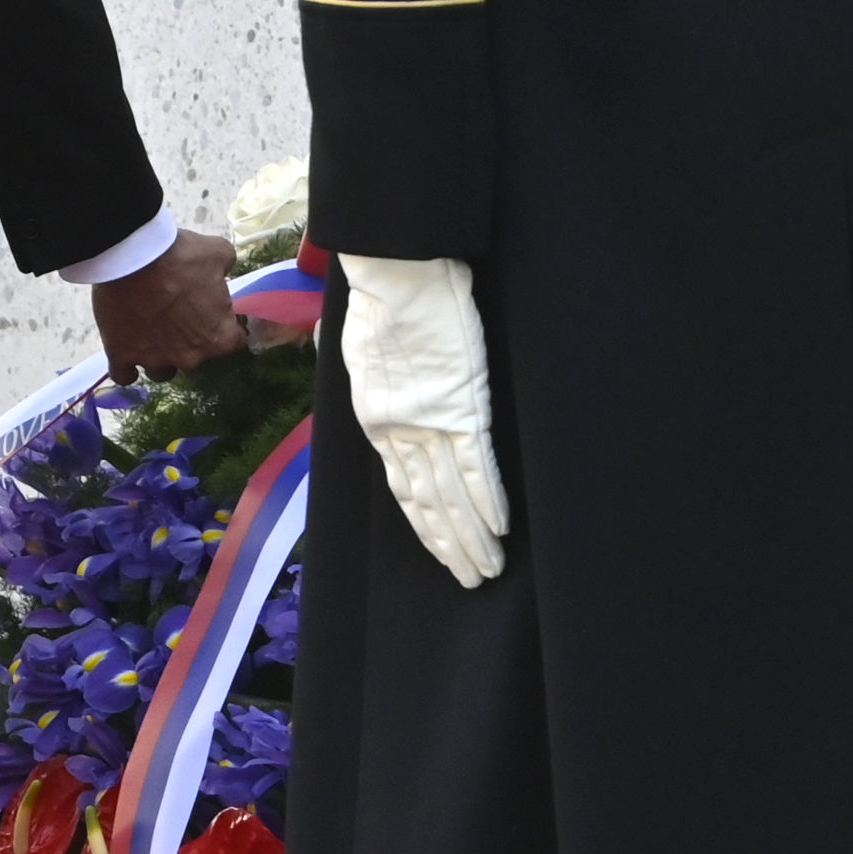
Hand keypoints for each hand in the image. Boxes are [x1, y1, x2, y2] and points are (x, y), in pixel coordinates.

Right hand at [90, 226, 246, 377]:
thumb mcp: (218, 253)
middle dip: (191, 342)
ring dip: (160, 357)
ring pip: (161, 372)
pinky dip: (126, 367)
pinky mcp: (121, 356)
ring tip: (151, 335)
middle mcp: (189, 358)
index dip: (227, 327)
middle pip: (196, 359)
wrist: (133, 257)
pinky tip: (126, 353)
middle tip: (179, 316)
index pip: (234, 343)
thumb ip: (226, 267)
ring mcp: (154, 360)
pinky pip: (124, 376)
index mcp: (218, 337)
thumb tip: (223, 269)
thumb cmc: (181, 257)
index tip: (216, 312)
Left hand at [333, 252, 508, 587]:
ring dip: (472, 536)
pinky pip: (477, 466)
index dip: (422, 523)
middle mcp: (400, 432)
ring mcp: (432, 423)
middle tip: (470, 578)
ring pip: (453, 495)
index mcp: (375, 419)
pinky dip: (488, 501)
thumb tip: (352, 360)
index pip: (402, 486)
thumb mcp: (355, 346)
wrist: (396, 275)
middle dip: (450, 545)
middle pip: (428, 502)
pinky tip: (499, 529)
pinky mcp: (463, 408)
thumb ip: (366, 370)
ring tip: (488, 568)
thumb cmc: (379, 301)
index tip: (438, 550)